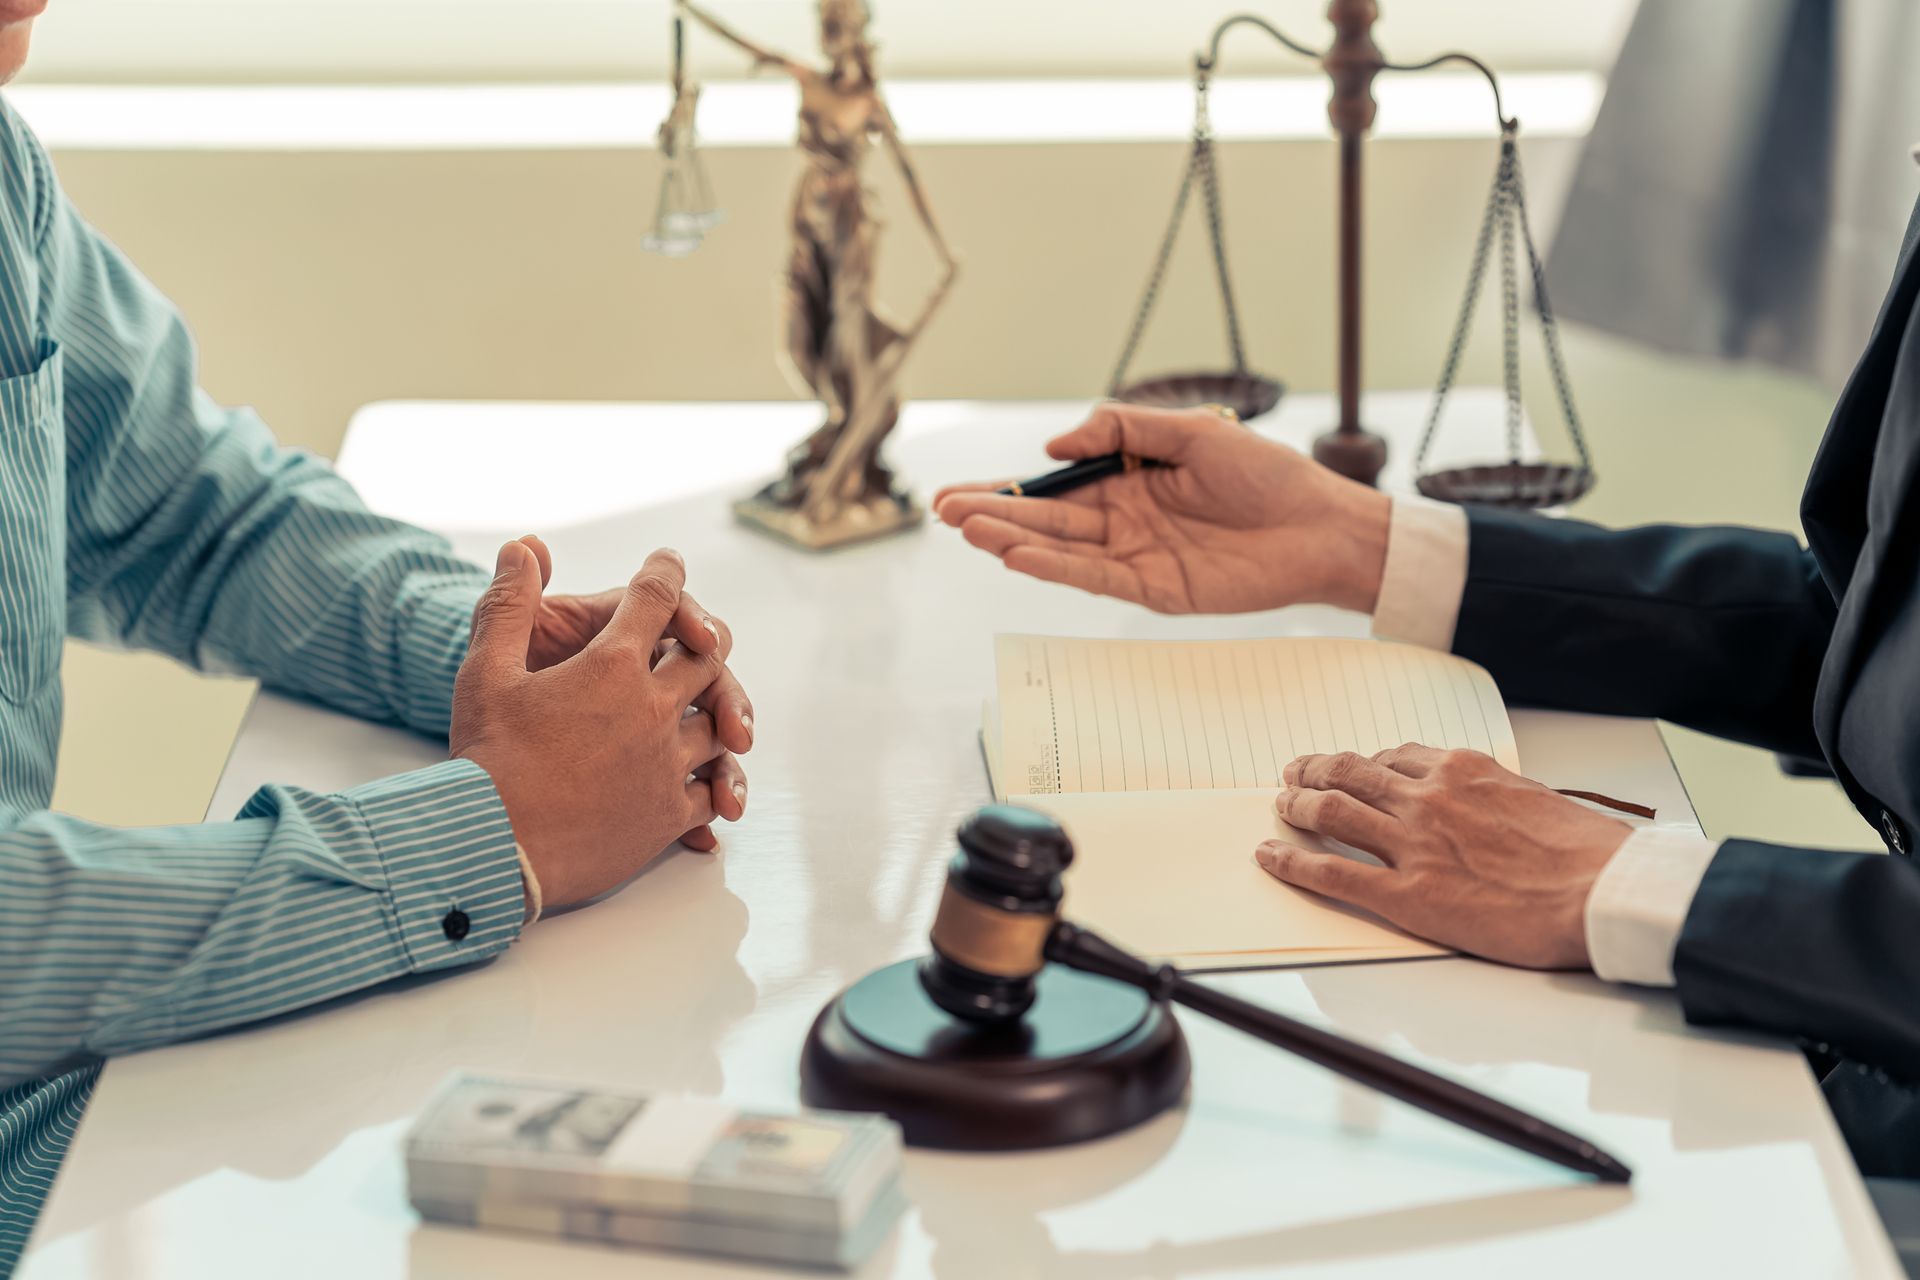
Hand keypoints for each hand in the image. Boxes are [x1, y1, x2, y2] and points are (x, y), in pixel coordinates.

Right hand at [451, 543, 748, 908]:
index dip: (663, 572)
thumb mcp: (484, 670)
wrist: (492, 849)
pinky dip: (711, 783)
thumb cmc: (485, 758)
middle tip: (694, 640)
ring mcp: (666, 766)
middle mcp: (652, 710)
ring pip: (716, 728)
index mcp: (611, 666)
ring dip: (713, 716)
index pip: (656, 599)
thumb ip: (508, 603)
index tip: (667, 561)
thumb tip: (524, 545)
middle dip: (700, 643)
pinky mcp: (667, 818)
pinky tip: (707, 786)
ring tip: (709, 718)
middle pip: (704, 660)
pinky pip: (709, 792)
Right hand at [933, 403, 1390, 613]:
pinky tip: (1016, 556)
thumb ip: (1123, 429)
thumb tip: (1057, 445)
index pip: (1055, 489)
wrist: (1322, 525)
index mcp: (1131, 481)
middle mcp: (1125, 521)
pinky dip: (1054, 568)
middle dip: (993, 515)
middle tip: (942, 513)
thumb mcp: (1192, 430)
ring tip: (967, 530)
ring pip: (1062, 549)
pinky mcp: (1155, 589)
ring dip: (1013, 540)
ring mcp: (1137, 557)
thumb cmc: (1267, 473)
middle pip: (1046, 521)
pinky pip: (1095, 578)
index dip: (1006, 491)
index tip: (957, 492)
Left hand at [1255, 744, 1632, 969]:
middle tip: (1294, 776)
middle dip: (1313, 771)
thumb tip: (1476, 807)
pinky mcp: (1406, 894)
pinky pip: (1330, 871)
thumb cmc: (1586, 854)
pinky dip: (1290, 861)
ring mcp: (1412, 843)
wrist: (1604, 893)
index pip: (1395, 757)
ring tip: (1280, 807)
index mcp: (1462, 770)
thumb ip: (1490, 797)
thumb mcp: (1535, 799)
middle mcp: (1428, 797)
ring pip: (1330, 810)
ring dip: (1295, 805)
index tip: (1349, 768)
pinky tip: (1270, 857)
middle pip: (1349, 773)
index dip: (1362, 763)